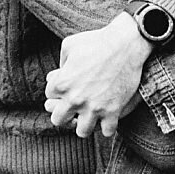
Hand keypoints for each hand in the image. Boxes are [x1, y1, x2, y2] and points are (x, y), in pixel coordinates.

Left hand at [43, 14, 151, 137]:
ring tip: (90, 116)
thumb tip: (57, 75)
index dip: (58, 90)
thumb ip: (60, 62)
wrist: (125, 44)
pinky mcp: (113, 111)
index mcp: (62, 83)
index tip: (69, 85)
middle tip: (74, 106)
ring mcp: (94, 108)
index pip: (49, 96)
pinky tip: (108, 118)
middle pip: (58, 119)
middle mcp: (75, 99)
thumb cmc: (96, 41)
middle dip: (64, 113)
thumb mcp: (69, 44)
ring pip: (82, 132)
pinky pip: (107, 132)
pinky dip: (108, 127)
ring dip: (85, 124)